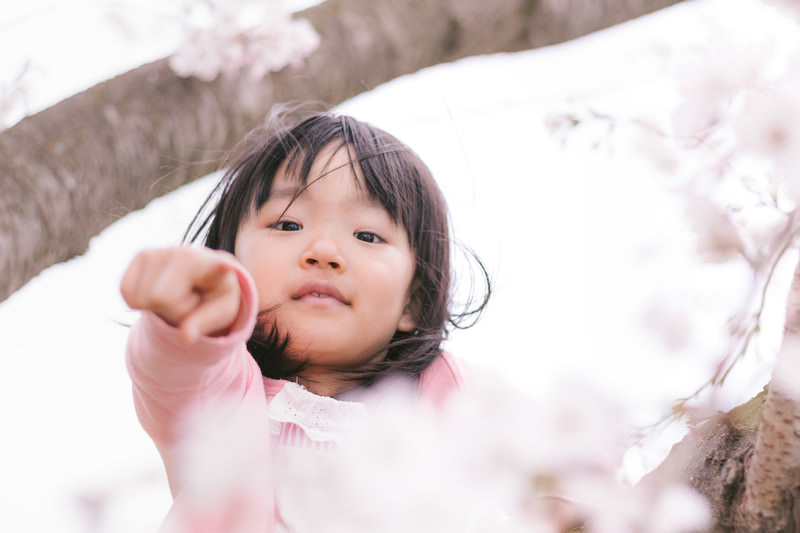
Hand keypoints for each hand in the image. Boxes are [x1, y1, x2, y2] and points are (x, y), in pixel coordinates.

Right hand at [120, 247, 241, 342]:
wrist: (203, 278)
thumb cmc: (215, 296)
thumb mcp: (221, 311)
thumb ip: (205, 323)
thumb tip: (185, 337)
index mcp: (207, 264)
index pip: (204, 269)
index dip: (215, 266)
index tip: (224, 265)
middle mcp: (179, 251)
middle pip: (158, 299)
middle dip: (173, 310)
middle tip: (188, 301)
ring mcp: (157, 251)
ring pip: (138, 298)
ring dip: (156, 306)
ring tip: (176, 295)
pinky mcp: (139, 256)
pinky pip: (126, 292)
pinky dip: (140, 301)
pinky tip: (160, 291)